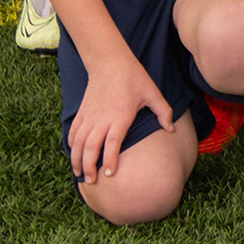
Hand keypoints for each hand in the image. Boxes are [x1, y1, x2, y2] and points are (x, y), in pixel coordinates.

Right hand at [67, 51, 175, 184]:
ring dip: (77, 159)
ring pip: (79, 142)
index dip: (110, 159)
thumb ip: (164, 111)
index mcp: (120, 115)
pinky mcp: (82, 111)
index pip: (113, 142)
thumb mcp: (152, 92)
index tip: (110, 174)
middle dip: (89, 166)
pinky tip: (74, 155)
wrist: (109, 61)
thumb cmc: (133, 77)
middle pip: (91, 147)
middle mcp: (102, 118)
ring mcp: (89, 115)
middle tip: (92, 181)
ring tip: (80, 174)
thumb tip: (171, 129)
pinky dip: (72, 145)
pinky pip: (73, 132)